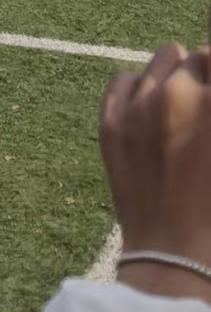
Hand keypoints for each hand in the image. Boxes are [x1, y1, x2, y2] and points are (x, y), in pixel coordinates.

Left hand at [101, 42, 210, 300]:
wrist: (178, 253)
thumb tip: (208, 93)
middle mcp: (180, 95)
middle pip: (196, 57)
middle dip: (205, 76)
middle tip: (205, 104)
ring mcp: (140, 105)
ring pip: (162, 59)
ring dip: (175, 73)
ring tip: (183, 101)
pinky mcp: (110, 119)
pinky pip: (125, 79)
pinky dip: (140, 88)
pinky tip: (151, 109)